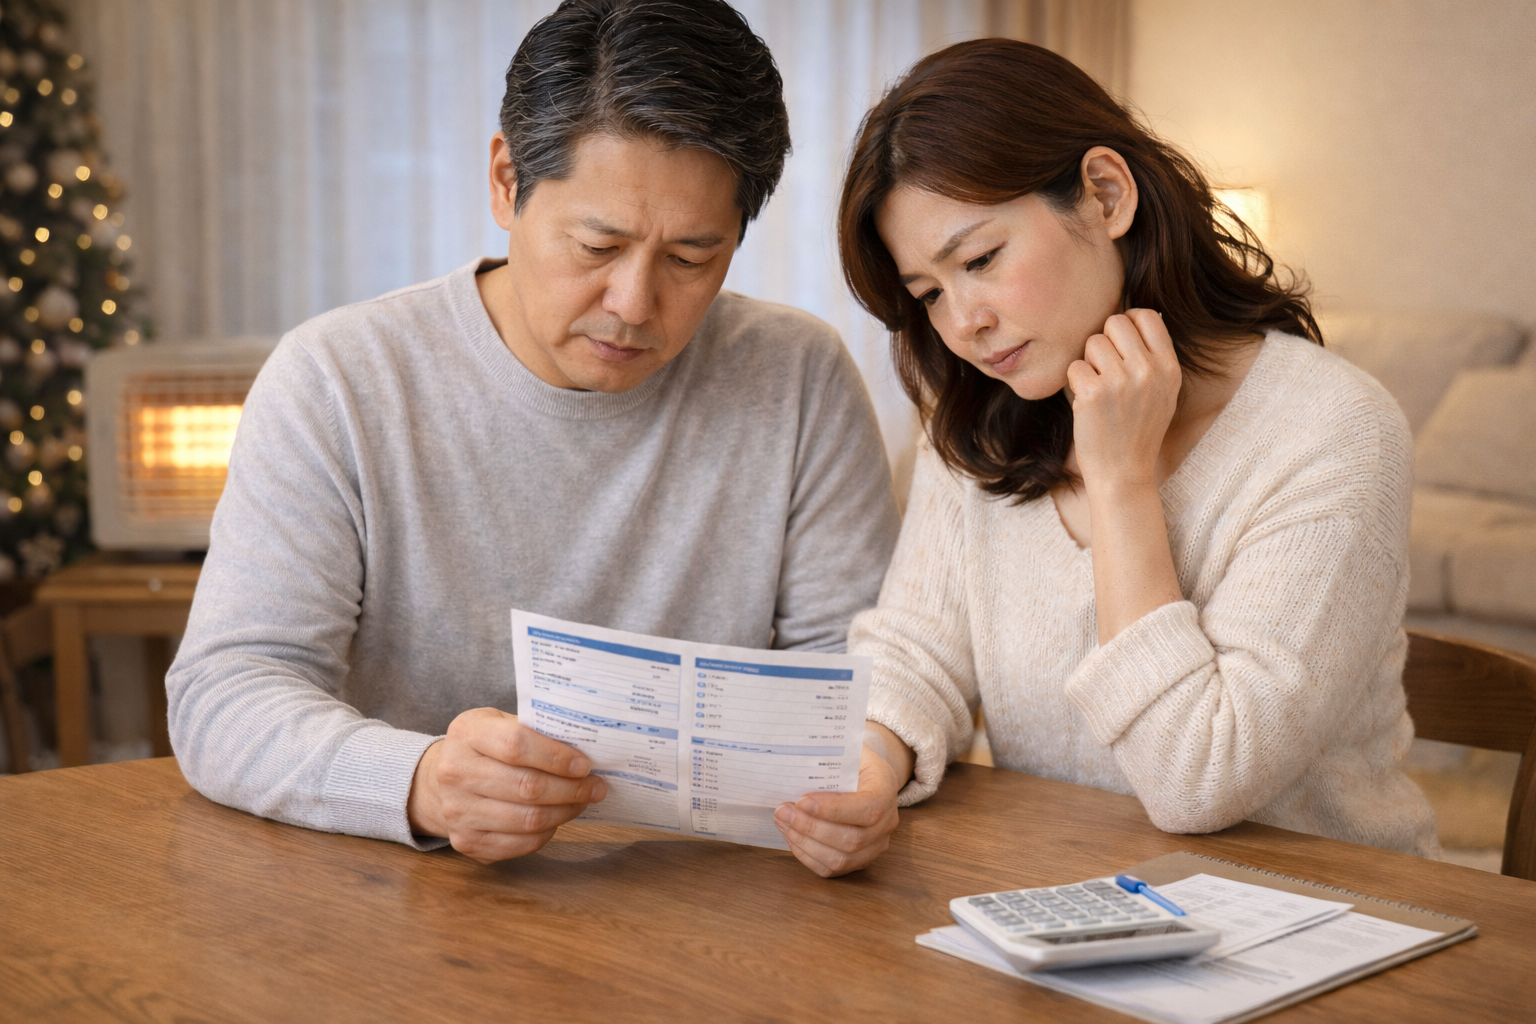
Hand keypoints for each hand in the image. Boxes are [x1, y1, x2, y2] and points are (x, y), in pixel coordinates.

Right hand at [407, 707, 605, 862]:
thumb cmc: (485, 746)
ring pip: (527, 819)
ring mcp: (458, 811)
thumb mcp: (500, 722)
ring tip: (581, 802)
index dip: (556, 757)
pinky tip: (557, 819)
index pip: (516, 745)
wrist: (443, 779)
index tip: (584, 765)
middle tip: (595, 787)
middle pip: (526, 787)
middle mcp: (455, 773)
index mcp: (467, 733)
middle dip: (571, 789)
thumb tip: (584, 747)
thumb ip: (534, 730)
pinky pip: (520, 843)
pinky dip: (547, 833)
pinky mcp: (466, 841)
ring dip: (564, 812)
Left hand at [773, 742, 900, 876]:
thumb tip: (798, 753)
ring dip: (805, 842)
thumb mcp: (848, 747)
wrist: (866, 777)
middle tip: (783, 811)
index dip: (834, 809)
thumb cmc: (852, 761)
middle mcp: (887, 823)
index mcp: (886, 790)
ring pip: (840, 859)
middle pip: (852, 839)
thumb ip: (830, 752)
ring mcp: (875, 847)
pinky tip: (791, 836)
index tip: (802, 800)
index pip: (868, 808)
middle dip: (811, 827)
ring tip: (782, 822)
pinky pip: (830, 869)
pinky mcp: (858, 861)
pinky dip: (806, 855)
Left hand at [1065, 309, 1181, 491]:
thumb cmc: (1138, 431)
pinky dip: (1076, 383)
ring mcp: (1120, 381)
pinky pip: (1075, 367)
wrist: (1123, 473)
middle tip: (1105, 369)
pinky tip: (1088, 403)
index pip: (1145, 317)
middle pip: (1114, 323)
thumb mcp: (1163, 393)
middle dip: (1105, 341)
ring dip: (1090, 363)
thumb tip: (1136, 317)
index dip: (1127, 322)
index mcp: (1169, 368)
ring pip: (1092, 343)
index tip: (1119, 342)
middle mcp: (1148, 370)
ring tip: (1100, 390)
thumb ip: (1154, 357)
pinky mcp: (1093, 393)